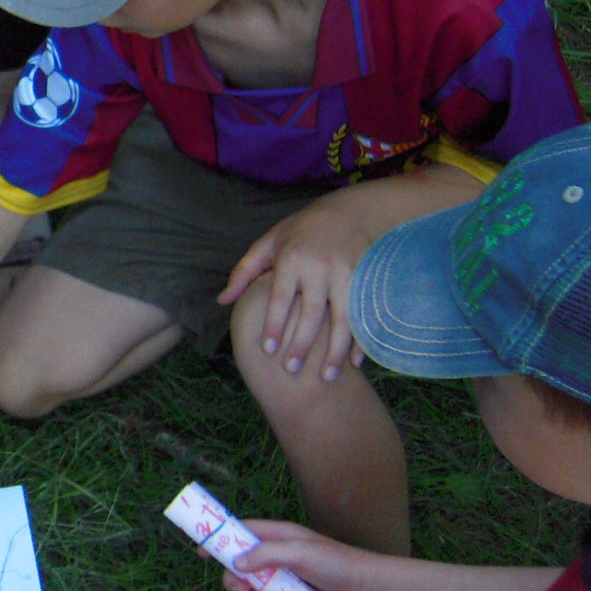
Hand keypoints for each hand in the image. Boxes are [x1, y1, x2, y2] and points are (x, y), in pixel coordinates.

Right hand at [215, 519, 383, 590]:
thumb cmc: (335, 564)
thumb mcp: (298, 553)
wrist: (368, 590)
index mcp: (279, 536)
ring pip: (253, 587)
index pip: (242, 532)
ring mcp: (286, 578)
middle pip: (242, 565)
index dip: (221, 539)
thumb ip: (265, 555)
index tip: (202, 552)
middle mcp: (279, 555)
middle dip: (235, 580)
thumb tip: (236, 564)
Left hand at [219, 194, 376, 381]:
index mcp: (293, 259)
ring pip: (344, 319)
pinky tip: (355, 363)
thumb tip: (222, 301)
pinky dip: (362, 340)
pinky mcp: (369, 281)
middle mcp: (321, 268)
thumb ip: (244, 272)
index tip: (268, 349)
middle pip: (312, 313)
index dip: (275, 324)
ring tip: (327, 378)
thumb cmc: (299, 231)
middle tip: (292, 370)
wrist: (347, 212)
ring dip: (336, 350)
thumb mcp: (268, 243)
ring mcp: (349, 274)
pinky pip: (366, 316)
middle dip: (303, 344)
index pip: (281, 297)